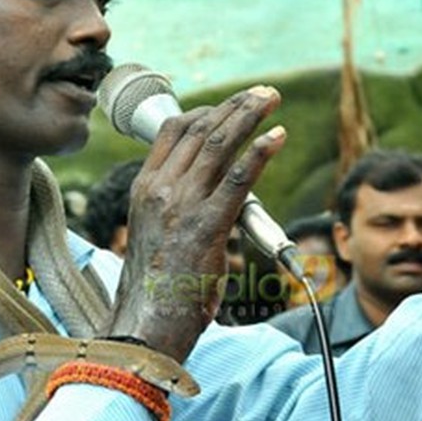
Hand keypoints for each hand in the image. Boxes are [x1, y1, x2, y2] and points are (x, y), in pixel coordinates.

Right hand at [109, 86, 284, 362]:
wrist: (143, 326)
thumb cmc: (155, 290)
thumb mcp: (157, 235)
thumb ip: (178, 207)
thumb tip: (214, 195)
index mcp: (145, 189)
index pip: (174, 131)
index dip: (207, 111)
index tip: (232, 106)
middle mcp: (160, 189)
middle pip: (201, 129)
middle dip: (236, 106)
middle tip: (263, 93)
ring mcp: (183, 205)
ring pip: (220, 145)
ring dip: (250, 116)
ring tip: (272, 100)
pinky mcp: (207, 225)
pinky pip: (239, 178)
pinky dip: (261, 151)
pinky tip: (278, 137)